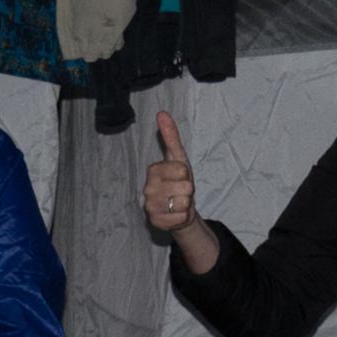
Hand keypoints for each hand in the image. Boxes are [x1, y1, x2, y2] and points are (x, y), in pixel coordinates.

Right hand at [140, 114, 198, 238]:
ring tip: (178, 202)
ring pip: (184, 203)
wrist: (178, 208)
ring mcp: (150, 207)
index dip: (187, 174)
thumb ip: (170, 135)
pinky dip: (183, 217)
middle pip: (186, 187)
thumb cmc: (178, 180)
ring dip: (186, 204)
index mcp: (153, 170)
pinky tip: (175, 214)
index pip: (183, 169)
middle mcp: (148, 188)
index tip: (180, 176)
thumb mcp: (178, 158)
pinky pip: (182, 218)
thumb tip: (162, 113)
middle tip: (180, 191)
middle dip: (188, 190)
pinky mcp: (156, 223)